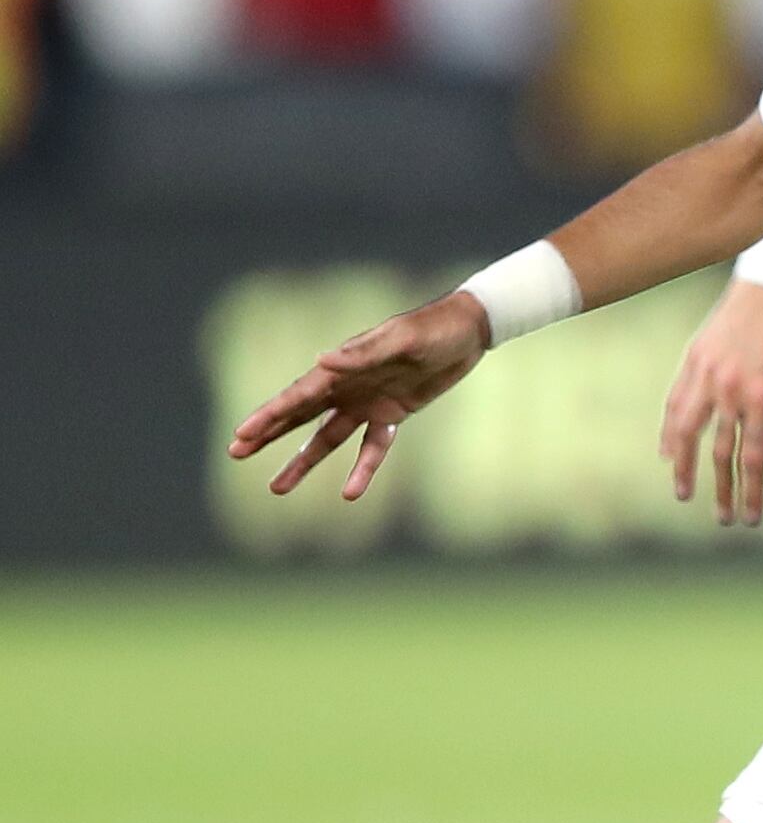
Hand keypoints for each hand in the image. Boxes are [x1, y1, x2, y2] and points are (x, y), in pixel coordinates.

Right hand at [226, 294, 491, 500]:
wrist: (467, 331)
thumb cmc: (432, 328)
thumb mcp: (401, 339)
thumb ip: (363, 354)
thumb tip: (321, 361)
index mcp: (342, 367)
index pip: (297, 396)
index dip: (268, 416)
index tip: (241, 435)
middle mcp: (347, 386)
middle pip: (299, 416)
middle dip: (267, 435)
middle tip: (235, 453)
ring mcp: (367, 403)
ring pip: (326, 438)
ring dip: (302, 461)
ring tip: (276, 488)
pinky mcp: (392, 414)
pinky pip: (372, 447)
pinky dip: (363, 469)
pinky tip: (350, 493)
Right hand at [662, 277, 762, 526]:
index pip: (754, 458)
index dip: (752, 492)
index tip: (751, 519)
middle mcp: (732, 389)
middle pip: (722, 453)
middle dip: (723, 490)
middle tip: (723, 519)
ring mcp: (708, 373)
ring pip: (688, 431)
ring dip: (685, 467)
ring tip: (684, 493)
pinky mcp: (693, 358)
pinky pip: (675, 401)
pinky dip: (670, 429)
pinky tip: (667, 452)